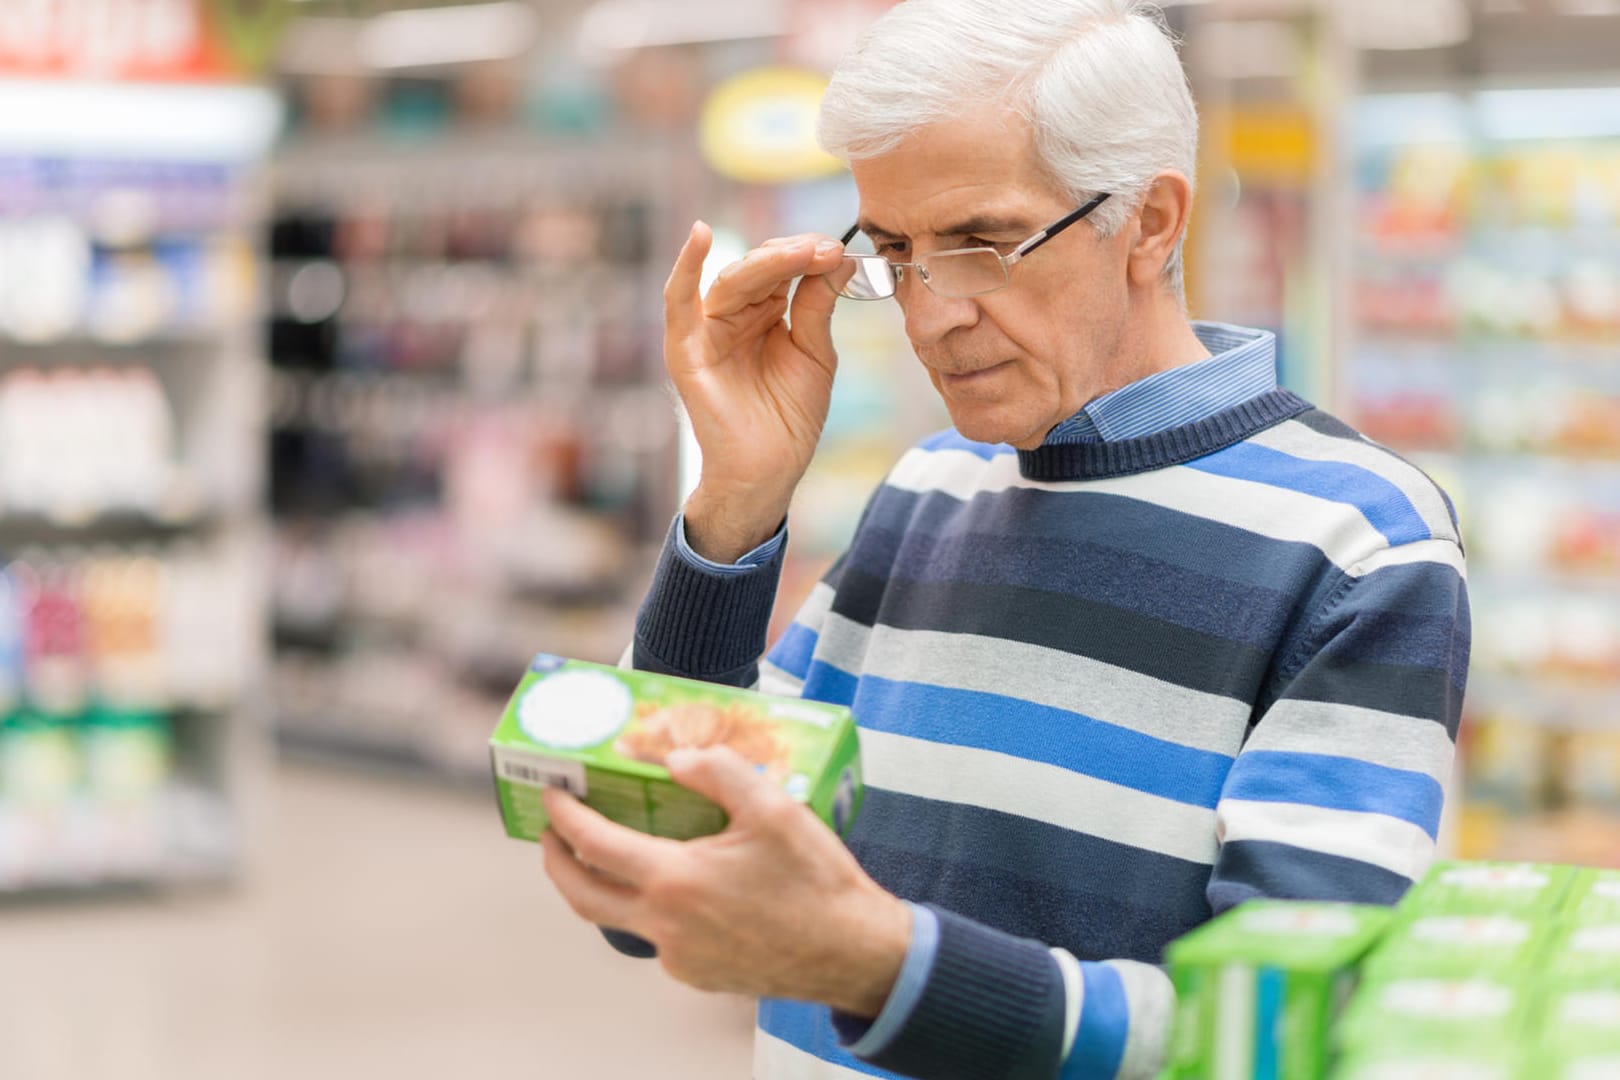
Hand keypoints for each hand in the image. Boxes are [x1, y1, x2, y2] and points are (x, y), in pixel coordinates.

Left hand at [539, 746, 909, 1017]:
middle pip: (582, 896)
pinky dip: (652, 909)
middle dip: (556, 862)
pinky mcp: (698, 975)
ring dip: (605, 886)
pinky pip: (659, 938)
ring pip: (620, 920)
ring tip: (613, 854)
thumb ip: (717, 772)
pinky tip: (681, 886)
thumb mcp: (773, 807)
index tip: (551, 793)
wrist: (852, 952)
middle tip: (551, 832)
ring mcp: (679, 957)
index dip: (564, 815)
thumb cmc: (815, 879)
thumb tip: (674, 759)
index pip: (593, 844)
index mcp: (674, 881)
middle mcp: (664, 926)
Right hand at [663, 224, 849, 562]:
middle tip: (826, 249)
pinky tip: (701, 235)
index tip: (838, 250)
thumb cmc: (789, 420)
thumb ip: (818, 307)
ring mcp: (706, 331)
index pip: (781, 269)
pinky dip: (685, 267)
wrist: (769, 472)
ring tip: (801, 252)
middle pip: (758, 268)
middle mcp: (732, 316)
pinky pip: (678, 301)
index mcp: (763, 314)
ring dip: (767, 262)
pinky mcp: (686, 349)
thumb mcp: (814, 354)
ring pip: (732, 279)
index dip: (808, 255)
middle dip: (793, 255)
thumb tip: (837, 258)